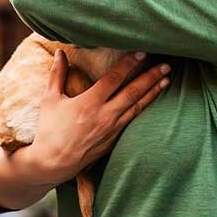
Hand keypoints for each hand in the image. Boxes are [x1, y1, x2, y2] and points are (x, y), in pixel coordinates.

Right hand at [30, 50, 170, 184]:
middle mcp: (105, 115)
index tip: (142, 52)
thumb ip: (57, 74)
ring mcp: (112, 129)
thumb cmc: (50, 130)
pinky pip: (133, 120)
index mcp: (89, 102)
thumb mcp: (50, 99)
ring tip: (167, 79)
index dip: (129, 64)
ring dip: (153, 92)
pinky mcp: (114, 139)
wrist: (53, 163)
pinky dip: (144, 108)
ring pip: (138, 106)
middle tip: (166, 64)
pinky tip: (152, 100)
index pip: (114, 78)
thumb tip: (60, 52)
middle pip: (133, 92)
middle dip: (151, 76)